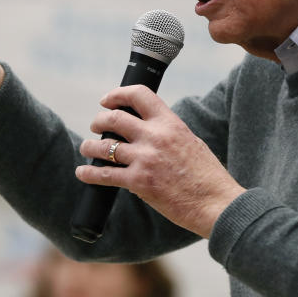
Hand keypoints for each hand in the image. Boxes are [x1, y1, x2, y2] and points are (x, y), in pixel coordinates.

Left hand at [77, 85, 245, 237]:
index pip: (139, 95)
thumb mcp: (190, 141)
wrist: (215, 202)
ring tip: (86, 148)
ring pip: (104, 146)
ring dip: (89, 146)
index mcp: (170, 123)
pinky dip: (89, 172)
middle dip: (99, 120)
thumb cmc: (206, 175)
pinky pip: (105, 174)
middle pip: (115, 118)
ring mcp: (145, 158)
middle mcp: (155, 136)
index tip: (106, 100)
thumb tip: (149, 130)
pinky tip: (82, 172)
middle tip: (96, 126)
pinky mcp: (138, 182)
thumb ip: (168, 133)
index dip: (117, 94)